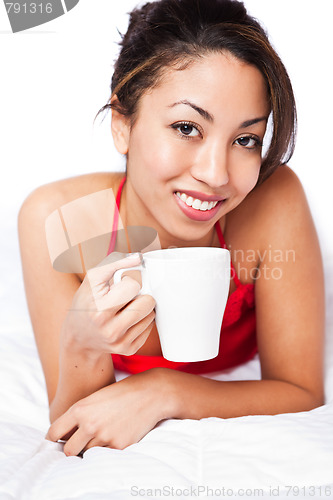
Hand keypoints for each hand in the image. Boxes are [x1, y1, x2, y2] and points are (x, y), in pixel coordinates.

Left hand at [45, 369, 167, 453]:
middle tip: (78, 443)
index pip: (54, 433)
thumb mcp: (96, 398)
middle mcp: (89, 424)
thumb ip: (80, 415)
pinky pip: (104, 456)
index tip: (57, 440)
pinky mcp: (118, 446)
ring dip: (90, 449)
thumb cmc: (122, 393)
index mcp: (80, 409)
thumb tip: (66, 435)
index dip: (53, 439)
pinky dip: (106, 451)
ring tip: (101, 435)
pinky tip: (114, 436)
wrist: (150, 393)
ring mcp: (104, 437)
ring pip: (87, 454)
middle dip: (71, 448)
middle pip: (68, 450)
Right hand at [62, 253, 155, 355]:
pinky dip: (142, 321)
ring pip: (151, 315)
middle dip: (141, 295)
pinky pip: (149, 328)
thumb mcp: (92, 280)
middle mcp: (110, 329)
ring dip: (143, 307)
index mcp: (100, 309)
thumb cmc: (86, 302)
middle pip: (147, 302)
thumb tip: (139, 257)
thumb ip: (115, 264)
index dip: (130, 281)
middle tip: (128, 296)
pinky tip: (128, 319)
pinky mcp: (129, 350)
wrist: (78, 337)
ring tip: (127, 307)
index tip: (122, 283)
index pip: (133, 286)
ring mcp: (120, 342)